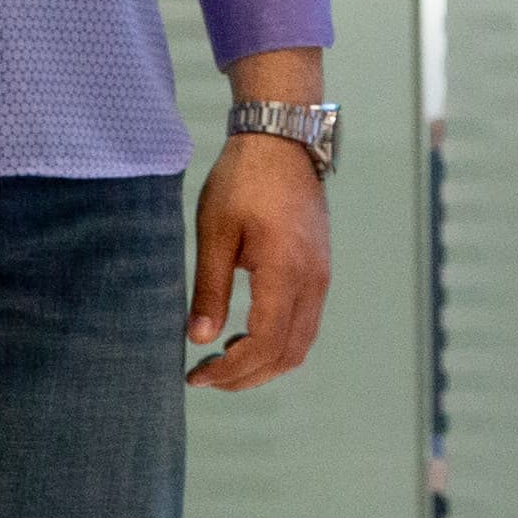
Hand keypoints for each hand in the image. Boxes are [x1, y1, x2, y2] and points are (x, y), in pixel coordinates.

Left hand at [186, 102, 331, 392]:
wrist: (282, 141)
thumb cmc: (243, 180)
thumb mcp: (215, 232)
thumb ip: (209, 289)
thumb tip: (198, 340)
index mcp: (285, 272)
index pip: (265, 344)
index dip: (231, 370)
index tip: (196, 375)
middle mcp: (313, 281)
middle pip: (287, 355)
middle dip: (246, 376)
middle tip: (205, 376)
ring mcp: (321, 276)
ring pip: (300, 344)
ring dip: (264, 364)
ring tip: (223, 362)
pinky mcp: (319, 270)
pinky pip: (305, 323)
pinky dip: (277, 344)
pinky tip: (245, 336)